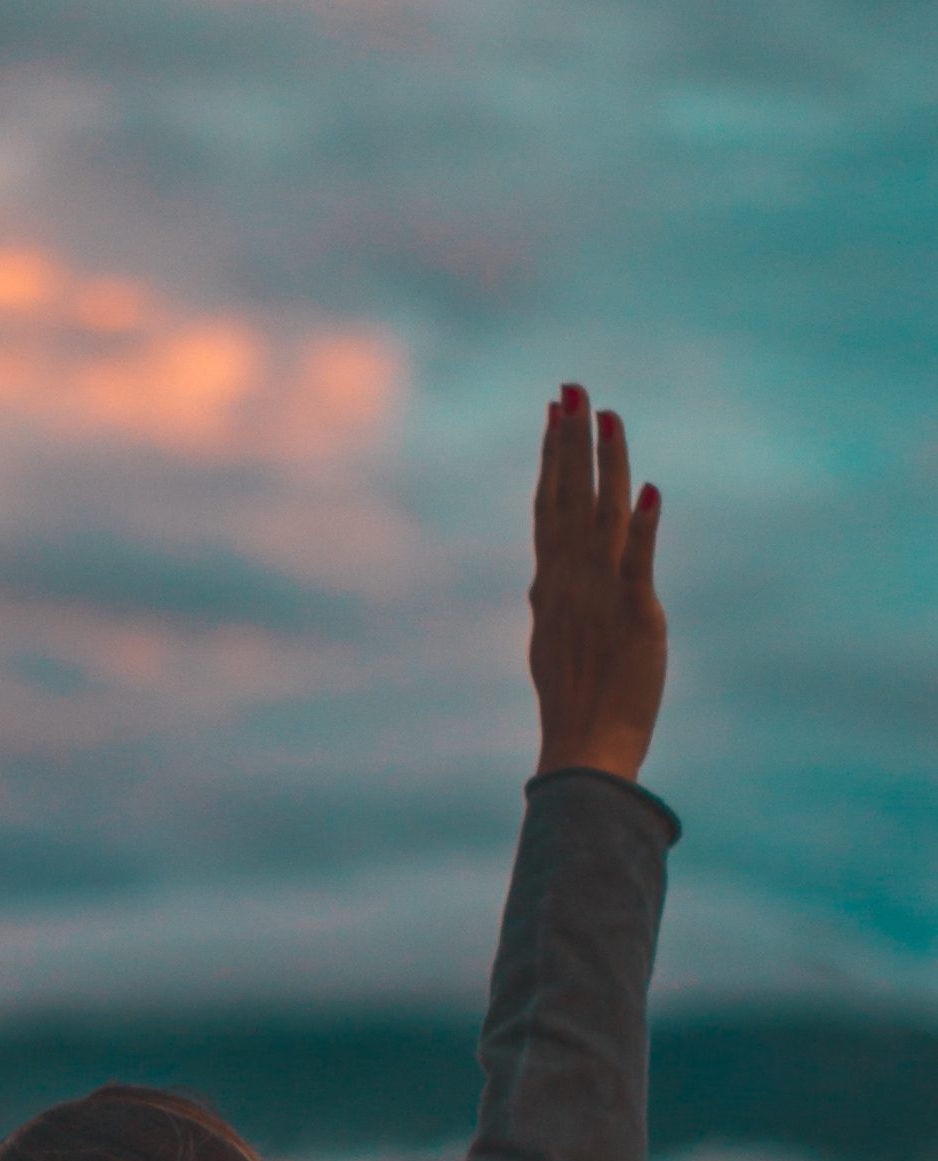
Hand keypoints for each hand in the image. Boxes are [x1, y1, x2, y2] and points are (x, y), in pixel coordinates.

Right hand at [530, 386, 664, 785]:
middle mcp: (571, 583)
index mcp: (553, 587)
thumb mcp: (554, 644)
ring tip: (609, 416)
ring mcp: (601, 597)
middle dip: (571, 441)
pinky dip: (642, 529)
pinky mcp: (635, 617)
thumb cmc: (575, 706)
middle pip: (570, 499)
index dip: (554, 457)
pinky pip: (637, 566)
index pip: (551, 507)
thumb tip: (536, 581)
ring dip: (605, 464)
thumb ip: (552, 602)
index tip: (555, 413)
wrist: (585, 748)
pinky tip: (647, 491)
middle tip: (573, 388)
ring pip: (602, 517)